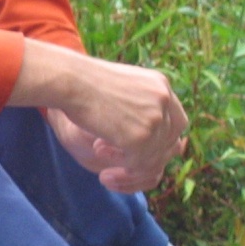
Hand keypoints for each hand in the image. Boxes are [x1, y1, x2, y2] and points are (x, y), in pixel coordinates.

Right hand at [41, 57, 187, 193]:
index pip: (176, 121)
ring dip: (128, 162)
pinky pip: (137, 164)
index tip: (138, 148)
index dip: (161, 139)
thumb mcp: (120, 86)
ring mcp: (155, 119)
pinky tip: (97, 151)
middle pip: (169, 142)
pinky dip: (119, 165)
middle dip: (146, 156)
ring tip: (98, 153)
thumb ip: (138, 103)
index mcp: (161, 85)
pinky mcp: (140, 138)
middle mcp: (164, 101)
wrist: (68, 80)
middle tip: (121, 161)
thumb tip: (149, 129)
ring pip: (153, 156)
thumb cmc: (83, 81)